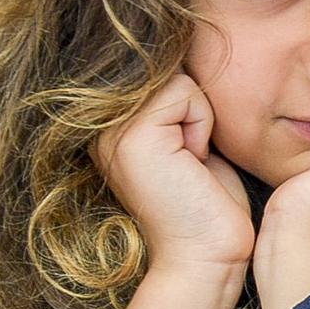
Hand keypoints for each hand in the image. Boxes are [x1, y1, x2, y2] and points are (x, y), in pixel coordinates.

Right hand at [94, 75, 253, 272]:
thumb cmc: (209, 203)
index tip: (191, 152)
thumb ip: (178, 103)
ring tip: (191, 161)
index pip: (161, 69)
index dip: (193, 105)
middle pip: (169, 70)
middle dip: (196, 110)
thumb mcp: (190, 140)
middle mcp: (100, 124)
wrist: (206, 254)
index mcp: (111, 124)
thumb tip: (188, 54)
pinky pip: (186, 93)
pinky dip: (203, 125)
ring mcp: (111, 128)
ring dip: (201, 118)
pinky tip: (193, 162)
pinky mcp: (133, 134)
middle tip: (193, 157)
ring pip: (179, 79)